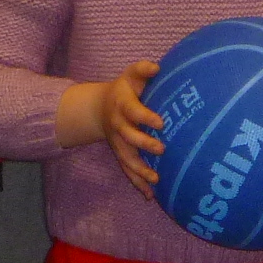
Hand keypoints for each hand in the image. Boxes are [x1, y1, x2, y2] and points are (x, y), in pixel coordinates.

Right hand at [102, 58, 165, 191]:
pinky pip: (127, 170)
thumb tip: (157, 67)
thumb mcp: (131, 75)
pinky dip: (137, 183)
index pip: (133, 112)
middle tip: (161, 149)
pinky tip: (150, 196)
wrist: (100, 107)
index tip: (161, 123)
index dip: (145, 117)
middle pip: (128, 137)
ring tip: (156, 180)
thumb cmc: (126, 89)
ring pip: (126, 159)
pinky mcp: (120, 154)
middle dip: (143, 144)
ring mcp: (118, 143)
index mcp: (122, 105)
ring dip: (140, 171)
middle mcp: (118, 125)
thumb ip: (143, 69)